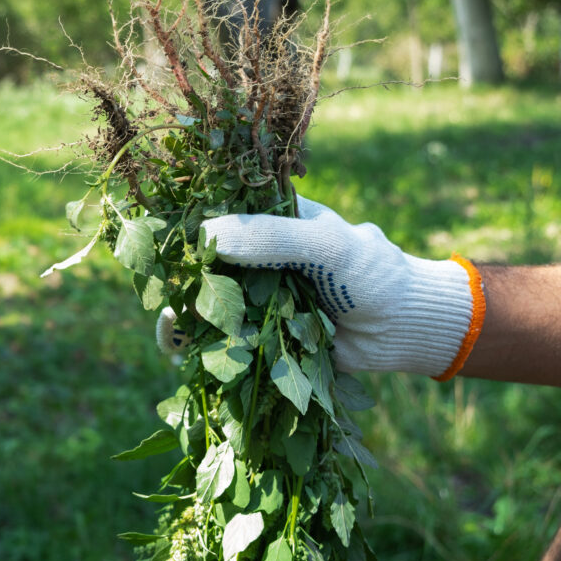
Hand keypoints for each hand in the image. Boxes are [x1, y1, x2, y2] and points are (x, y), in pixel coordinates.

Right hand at [156, 197, 482, 378]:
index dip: (188, 224)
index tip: (159, 234)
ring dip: (183, 309)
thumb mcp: (326, 244)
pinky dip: (200, 343)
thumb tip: (207, 235)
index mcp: (273, 221)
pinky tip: (180, 345)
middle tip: (155, 283)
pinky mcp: (262, 334)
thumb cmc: (373, 273)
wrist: (407, 330)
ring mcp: (258, 297)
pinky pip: (223, 337)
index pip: (220, 215)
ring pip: (208, 301)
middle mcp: (259, 257)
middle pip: (204, 262)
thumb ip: (272, 237)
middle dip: (177, 273)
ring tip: (167, 318)